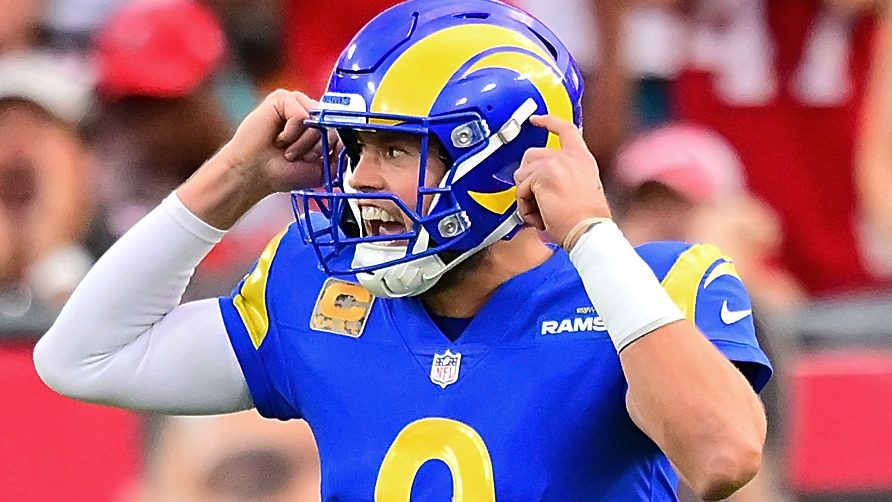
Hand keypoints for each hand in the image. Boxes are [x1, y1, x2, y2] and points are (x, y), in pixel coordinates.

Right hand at [218, 89, 336, 194]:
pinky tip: (277, 139)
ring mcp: (296, 102)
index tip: (314, 159)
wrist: (255, 175)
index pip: (340, 127)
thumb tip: (349, 137)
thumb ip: (340, 153)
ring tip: (286, 149)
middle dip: (316, 147)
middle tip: (296, 156)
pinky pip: (300, 115)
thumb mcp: (323, 169)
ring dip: (302, 142)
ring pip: (316, 120)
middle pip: (331, 124)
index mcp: (320, 125)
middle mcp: (309, 111)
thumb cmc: (283, 172)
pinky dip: (290, 133)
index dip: (331, 145)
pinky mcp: (281, 98)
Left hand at [514, 115, 611, 243]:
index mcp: (582, 159)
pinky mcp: (542, 176)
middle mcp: (569, 157)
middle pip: (531, 155)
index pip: (565, 129)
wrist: (589, 231)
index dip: (548, 121)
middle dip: (527, 177)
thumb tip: (540, 182)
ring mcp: (555, 164)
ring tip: (542, 211)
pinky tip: (540, 217)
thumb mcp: (582, 189)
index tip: (536, 118)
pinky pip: (521, 191)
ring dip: (526, 196)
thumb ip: (564, 176)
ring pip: (523, 174)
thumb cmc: (586, 220)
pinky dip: (525, 207)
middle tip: (537, 199)